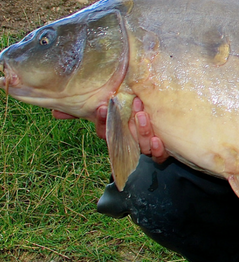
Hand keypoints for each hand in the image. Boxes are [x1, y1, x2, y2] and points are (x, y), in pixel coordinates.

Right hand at [53, 98, 168, 162]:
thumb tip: (55, 112)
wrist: (160, 130)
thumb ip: (85, 112)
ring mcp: (145, 149)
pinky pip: (159, 156)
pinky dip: (158, 149)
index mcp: (116, 134)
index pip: (105, 131)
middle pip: (125, 137)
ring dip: (142, 131)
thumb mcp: (112, 113)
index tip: (104, 107)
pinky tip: (157, 139)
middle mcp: (129, 143)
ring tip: (143, 115)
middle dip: (126, 123)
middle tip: (132, 104)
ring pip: (141, 146)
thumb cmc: (129, 119)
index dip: (103, 121)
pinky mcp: (160, 153)